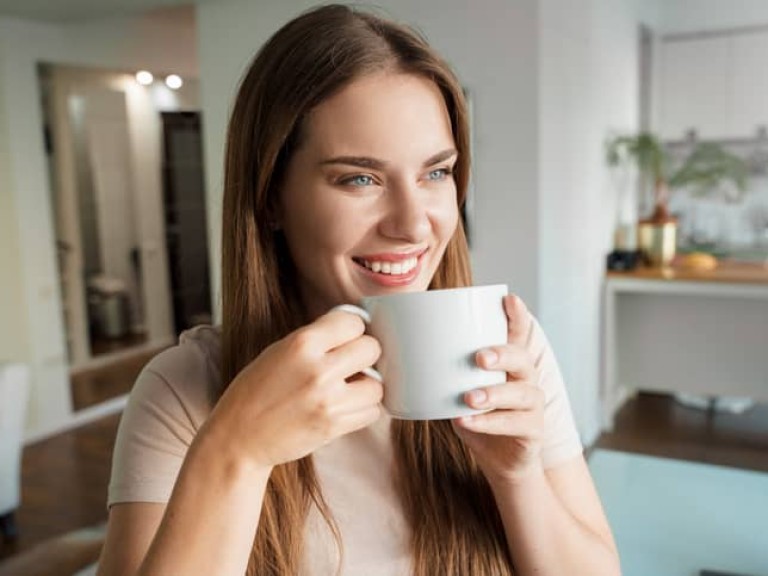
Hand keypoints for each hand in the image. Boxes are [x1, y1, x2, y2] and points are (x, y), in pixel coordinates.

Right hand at [201, 309, 382, 470]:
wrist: (239, 436)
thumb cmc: (257, 389)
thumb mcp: (280, 350)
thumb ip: (316, 339)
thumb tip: (355, 328)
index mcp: (302, 343)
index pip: (353, 322)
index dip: (353, 329)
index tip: (346, 337)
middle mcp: (318, 370)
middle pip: (371, 348)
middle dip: (364, 354)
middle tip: (350, 363)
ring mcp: (328, 401)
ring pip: (377, 385)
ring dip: (367, 386)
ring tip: (348, 388)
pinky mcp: (334, 427)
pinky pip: (372, 413)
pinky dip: (363, 410)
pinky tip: (345, 407)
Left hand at [453, 294, 544, 484]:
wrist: (498, 461)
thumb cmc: (475, 415)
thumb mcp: (457, 389)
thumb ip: (442, 370)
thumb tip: (397, 347)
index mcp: (508, 362)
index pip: (517, 333)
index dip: (516, 316)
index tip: (509, 300)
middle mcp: (526, 378)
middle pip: (522, 358)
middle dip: (502, 354)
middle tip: (479, 357)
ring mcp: (533, 405)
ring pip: (522, 393)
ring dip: (494, 393)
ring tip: (469, 397)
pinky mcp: (533, 431)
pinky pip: (515, 424)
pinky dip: (489, 423)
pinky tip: (465, 421)